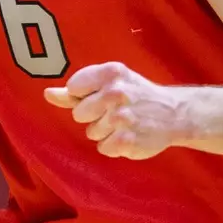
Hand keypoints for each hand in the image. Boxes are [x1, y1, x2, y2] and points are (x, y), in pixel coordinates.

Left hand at [44, 62, 189, 159]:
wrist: (174, 113)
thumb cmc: (135, 94)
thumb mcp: (109, 82)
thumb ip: (76, 90)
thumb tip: (47, 94)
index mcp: (110, 73)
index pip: (73, 88)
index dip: (83, 95)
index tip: (101, 95)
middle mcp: (116, 94)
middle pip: (78, 114)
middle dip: (93, 115)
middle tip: (115, 111)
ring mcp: (122, 119)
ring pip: (91, 133)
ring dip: (105, 132)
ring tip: (125, 123)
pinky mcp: (128, 141)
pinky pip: (103, 148)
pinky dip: (114, 146)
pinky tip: (129, 136)